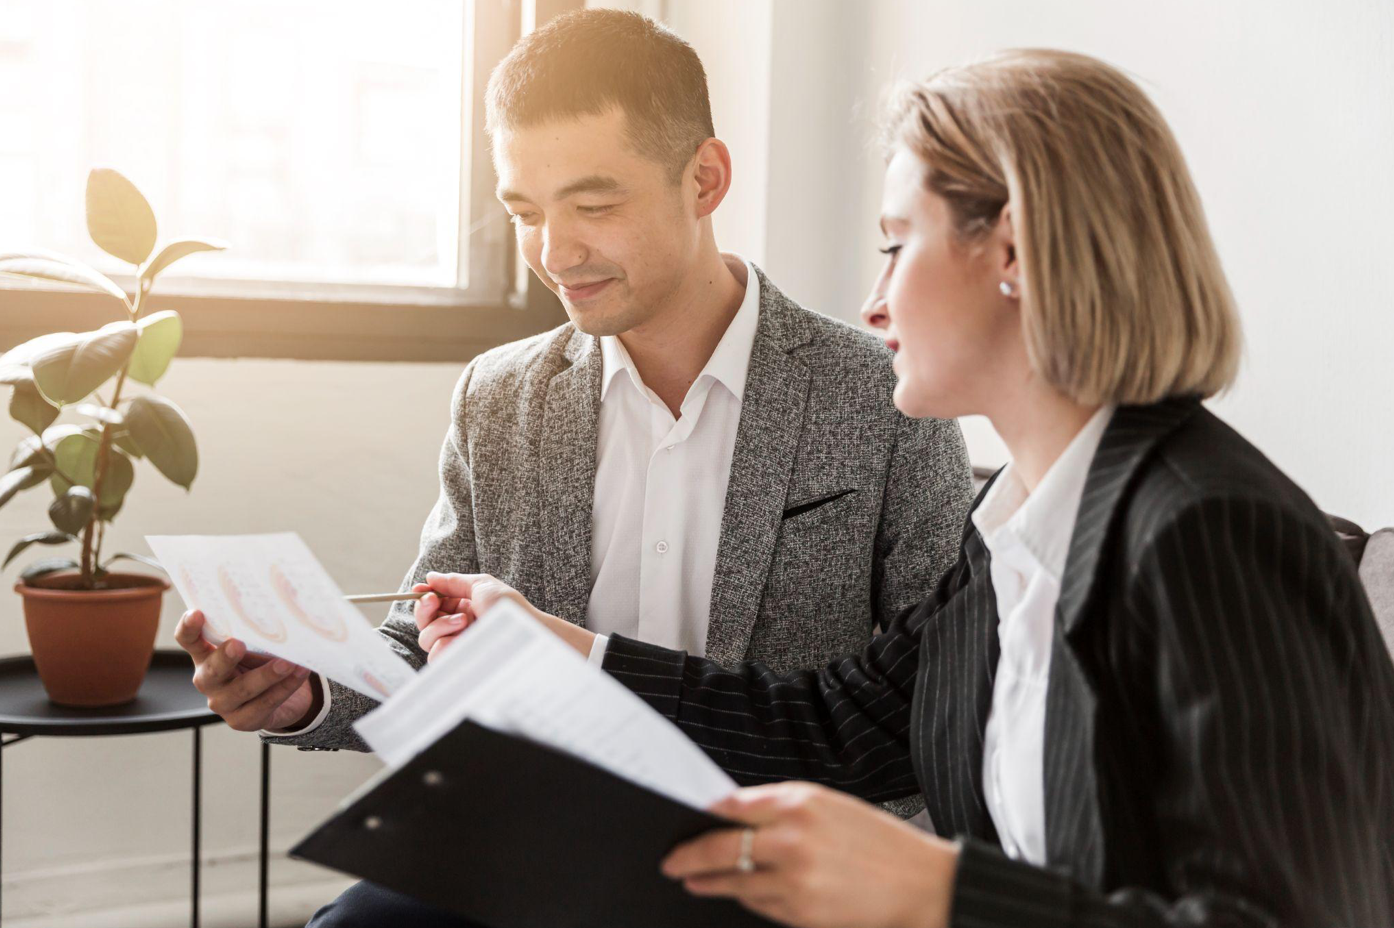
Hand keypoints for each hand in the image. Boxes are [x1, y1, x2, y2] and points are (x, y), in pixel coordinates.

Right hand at [175, 610, 316, 731]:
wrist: (280, 696)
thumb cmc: (260, 662)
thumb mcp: (253, 645)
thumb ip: (253, 632)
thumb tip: (278, 611)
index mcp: (205, 655)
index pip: (189, 641)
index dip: (189, 629)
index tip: (196, 614)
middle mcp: (208, 680)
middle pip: (211, 670)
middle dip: (225, 657)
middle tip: (237, 644)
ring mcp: (223, 703)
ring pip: (243, 689)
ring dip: (267, 675)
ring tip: (287, 663)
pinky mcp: (242, 721)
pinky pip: (265, 703)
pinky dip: (285, 687)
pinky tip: (299, 674)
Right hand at [417, 572, 595, 660]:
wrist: (524, 632)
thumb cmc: (510, 609)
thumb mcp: (482, 585)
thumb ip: (455, 581)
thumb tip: (431, 577)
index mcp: (463, 607)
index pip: (433, 605)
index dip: (422, 597)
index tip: (420, 589)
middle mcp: (458, 627)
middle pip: (423, 622)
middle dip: (424, 608)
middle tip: (434, 600)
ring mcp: (458, 646)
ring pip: (426, 638)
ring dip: (440, 625)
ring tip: (463, 620)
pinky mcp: (459, 662)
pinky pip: (435, 656)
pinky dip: (445, 643)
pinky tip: (463, 636)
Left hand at [661, 783, 958, 927]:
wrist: (924, 884)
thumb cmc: (879, 842)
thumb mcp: (831, 807)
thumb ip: (783, 808)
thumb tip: (734, 815)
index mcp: (799, 802)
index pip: (731, 806)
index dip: (702, 814)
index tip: (681, 817)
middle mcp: (791, 837)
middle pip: (721, 847)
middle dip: (689, 856)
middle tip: (669, 861)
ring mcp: (795, 879)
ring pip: (735, 882)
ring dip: (709, 882)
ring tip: (692, 879)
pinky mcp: (802, 913)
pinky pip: (760, 906)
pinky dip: (746, 898)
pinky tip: (736, 894)